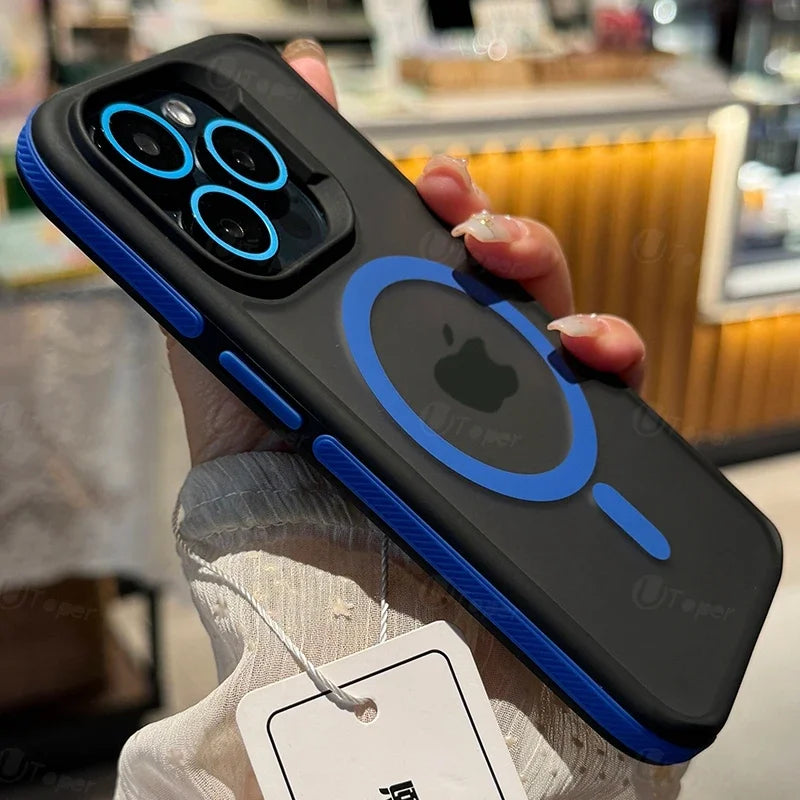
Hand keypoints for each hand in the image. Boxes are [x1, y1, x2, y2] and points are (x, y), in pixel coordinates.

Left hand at [168, 39, 645, 465]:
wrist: (303, 558)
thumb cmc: (262, 460)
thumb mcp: (229, 338)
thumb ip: (232, 247)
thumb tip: (262, 138)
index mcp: (393, 327)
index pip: (440, 246)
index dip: (450, 204)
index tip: (437, 182)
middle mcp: (456, 360)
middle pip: (505, 272)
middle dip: (499, 228)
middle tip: (468, 218)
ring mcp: (504, 402)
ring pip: (558, 311)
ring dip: (546, 272)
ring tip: (508, 262)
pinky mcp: (548, 451)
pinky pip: (606, 391)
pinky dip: (610, 354)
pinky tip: (580, 344)